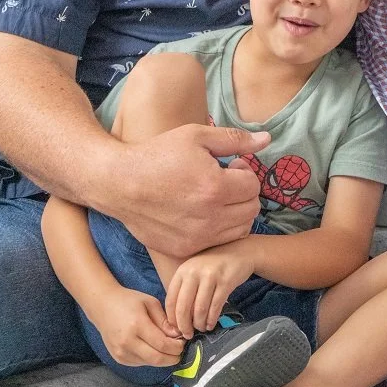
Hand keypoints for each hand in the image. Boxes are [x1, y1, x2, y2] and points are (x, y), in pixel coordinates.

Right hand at [93, 287, 183, 367]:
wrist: (103, 306)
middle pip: (157, 359)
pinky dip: (151, 359)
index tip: (184, 342)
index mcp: (137, 325)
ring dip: (163, 359)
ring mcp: (121, 353)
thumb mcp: (150, 303)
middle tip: (180, 350)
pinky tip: (155, 348)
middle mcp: (127, 342)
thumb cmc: (129, 300)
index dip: (176, 347)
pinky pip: (141, 363)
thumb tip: (177, 336)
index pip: (162, 344)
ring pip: (149, 363)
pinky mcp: (119, 359)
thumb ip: (164, 321)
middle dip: (172, 357)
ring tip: (169, 348)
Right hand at [107, 127, 269, 259]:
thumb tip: (267, 140)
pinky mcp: (185, 249)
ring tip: (215, 196)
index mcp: (215, 186)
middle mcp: (209, 216)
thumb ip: (235, 139)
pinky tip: (204, 212)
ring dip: (236, 211)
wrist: (118, 184)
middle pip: (252, 208)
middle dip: (244, 192)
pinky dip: (220, 228)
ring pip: (240, 228)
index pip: (253, 185)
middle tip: (226, 180)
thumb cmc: (157, 155)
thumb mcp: (196, 136)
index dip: (245, 172)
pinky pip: (220, 242)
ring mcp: (197, 237)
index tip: (231, 165)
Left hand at [165, 242, 254, 338]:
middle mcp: (194, 272)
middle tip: (188, 335)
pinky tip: (211, 324)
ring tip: (201, 328)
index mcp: (183, 271)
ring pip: (200, 309)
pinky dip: (211, 319)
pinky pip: (215, 306)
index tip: (176, 329)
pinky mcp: (225, 281)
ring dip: (199, 323)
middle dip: (184, 325)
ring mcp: (210, 276)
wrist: (239, 252)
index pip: (171, 300)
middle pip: (183, 307)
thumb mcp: (194, 272)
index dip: (172, 319)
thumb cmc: (213, 266)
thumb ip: (184, 291)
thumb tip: (176, 320)